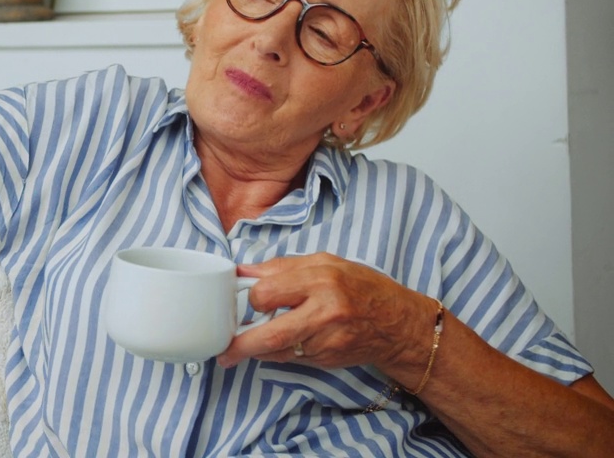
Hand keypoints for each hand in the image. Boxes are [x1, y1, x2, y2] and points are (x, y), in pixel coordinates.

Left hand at [216, 252, 437, 383]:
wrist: (399, 325)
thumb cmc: (362, 287)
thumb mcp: (326, 263)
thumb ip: (282, 267)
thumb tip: (243, 271)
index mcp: (320, 280)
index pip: (267, 293)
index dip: (251, 298)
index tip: (244, 300)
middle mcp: (324, 312)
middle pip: (270, 334)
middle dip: (240, 345)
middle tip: (223, 351)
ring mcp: (327, 340)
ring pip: (278, 350)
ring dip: (255, 350)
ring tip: (238, 349)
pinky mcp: (328, 359)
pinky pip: (292, 357)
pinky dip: (278, 352)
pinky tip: (274, 345)